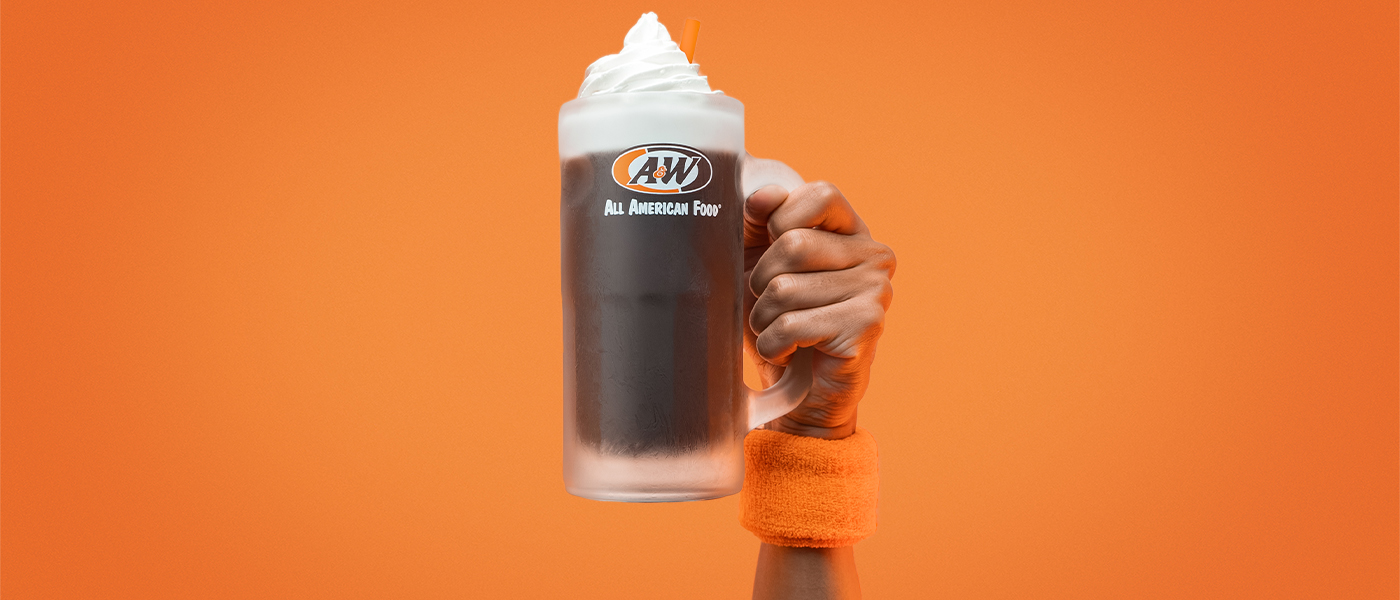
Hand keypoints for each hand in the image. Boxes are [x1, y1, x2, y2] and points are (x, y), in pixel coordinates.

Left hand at [741, 156, 895, 439]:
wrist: (802, 394)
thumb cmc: (781, 321)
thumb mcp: (761, 263)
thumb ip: (759, 222)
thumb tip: (762, 197)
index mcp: (853, 232)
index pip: (820, 195)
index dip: (781, 219)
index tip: (769, 248)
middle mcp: (875, 255)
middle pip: (794, 245)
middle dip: (761, 282)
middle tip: (768, 306)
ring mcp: (876, 291)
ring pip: (785, 289)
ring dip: (763, 319)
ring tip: (776, 333)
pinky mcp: (866, 326)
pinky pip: (791, 325)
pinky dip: (772, 345)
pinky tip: (786, 352)